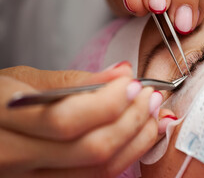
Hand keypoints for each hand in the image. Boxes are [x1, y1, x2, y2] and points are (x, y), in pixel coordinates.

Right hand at [0, 65, 160, 176]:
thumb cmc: (0, 98)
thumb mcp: (25, 79)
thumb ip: (74, 80)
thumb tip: (122, 72)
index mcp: (4, 120)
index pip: (67, 120)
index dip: (109, 102)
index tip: (132, 83)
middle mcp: (15, 158)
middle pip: (91, 149)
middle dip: (132, 119)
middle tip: (149, 96)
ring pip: (99, 169)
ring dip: (136, 139)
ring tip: (151, 112)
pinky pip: (97, 177)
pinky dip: (127, 154)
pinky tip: (139, 134)